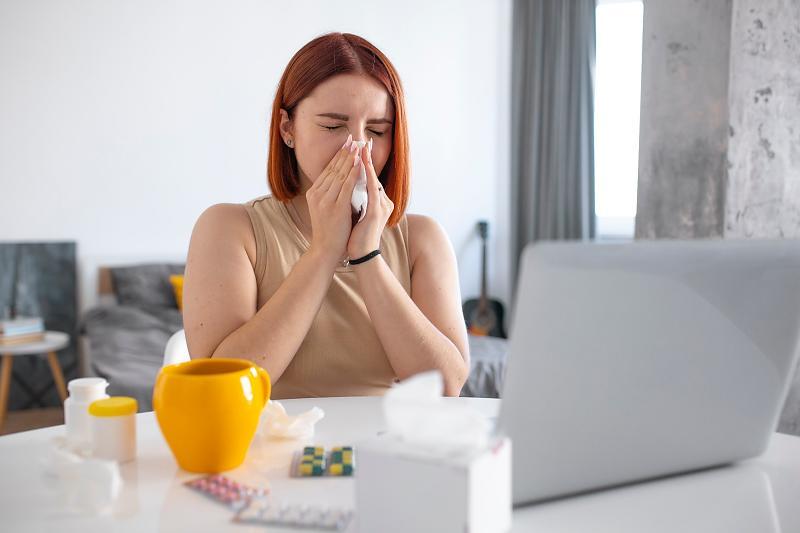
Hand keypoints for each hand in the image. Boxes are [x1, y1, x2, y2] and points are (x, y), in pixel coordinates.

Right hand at [306, 134, 361, 266]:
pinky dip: (354, 172)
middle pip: (333, 168)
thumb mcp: (325, 209)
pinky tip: (360, 163)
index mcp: (314, 193)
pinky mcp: (336, 207)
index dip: (338, 155)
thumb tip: (342, 180)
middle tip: (354, 138)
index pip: (328, 170)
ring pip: (340, 174)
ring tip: (358, 145)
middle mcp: (317, 194)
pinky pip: (347, 185)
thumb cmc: (329, 231)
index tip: (347, 143)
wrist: (325, 250)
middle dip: (345, 152)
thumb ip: (331, 195)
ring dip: (350, 158)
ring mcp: (326, 200)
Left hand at [347, 137, 393, 259]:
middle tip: (362, 140)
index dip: (366, 163)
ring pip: (373, 179)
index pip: (371, 178)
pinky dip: (367, 176)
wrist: (361, 253)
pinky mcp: (376, 212)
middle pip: (374, 175)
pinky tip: (361, 165)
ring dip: (367, 162)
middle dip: (367, 157)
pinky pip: (371, 189)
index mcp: (379, 202)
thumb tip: (351, 187)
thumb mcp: (358, 213)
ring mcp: (381, 206)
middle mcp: (384, 202)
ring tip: (361, 147)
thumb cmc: (357, 235)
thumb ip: (358, 200)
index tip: (361, 148)